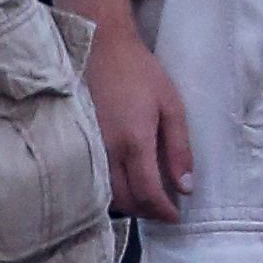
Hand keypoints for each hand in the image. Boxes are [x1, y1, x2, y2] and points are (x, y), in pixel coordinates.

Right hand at [83, 20, 195, 222]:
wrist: (100, 46)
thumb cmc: (139, 72)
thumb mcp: (171, 106)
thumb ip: (179, 149)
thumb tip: (185, 187)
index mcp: (134, 142)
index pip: (148, 193)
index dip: (163, 211)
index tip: (176, 217)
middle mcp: (107, 151)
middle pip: (125, 201)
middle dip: (146, 212)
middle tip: (163, 210)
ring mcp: (88, 148)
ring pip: (105, 194)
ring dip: (127, 204)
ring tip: (145, 198)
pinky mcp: (77, 142)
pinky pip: (92, 179)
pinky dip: (109, 190)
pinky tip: (122, 182)